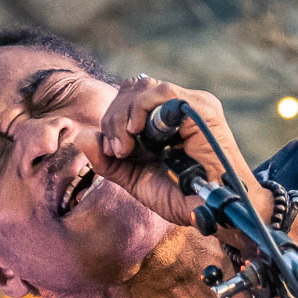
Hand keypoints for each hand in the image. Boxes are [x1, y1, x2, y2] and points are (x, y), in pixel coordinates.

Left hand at [85, 76, 273, 241]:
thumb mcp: (137, 180)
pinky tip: (136, 132)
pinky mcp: (202, 108)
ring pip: (143, 86)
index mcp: (163, 122)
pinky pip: (163, 92)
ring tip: (127, 144)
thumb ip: (109, 162)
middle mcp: (178, 109)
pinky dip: (141, 107)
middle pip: (132, 89)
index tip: (114, 151)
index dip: (112, 120)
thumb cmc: (183, 198)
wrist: (217, 212)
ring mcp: (192, 105)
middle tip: (118, 150)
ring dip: (124, 114)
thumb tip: (81, 136)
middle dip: (114, 118)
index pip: (128, 99)